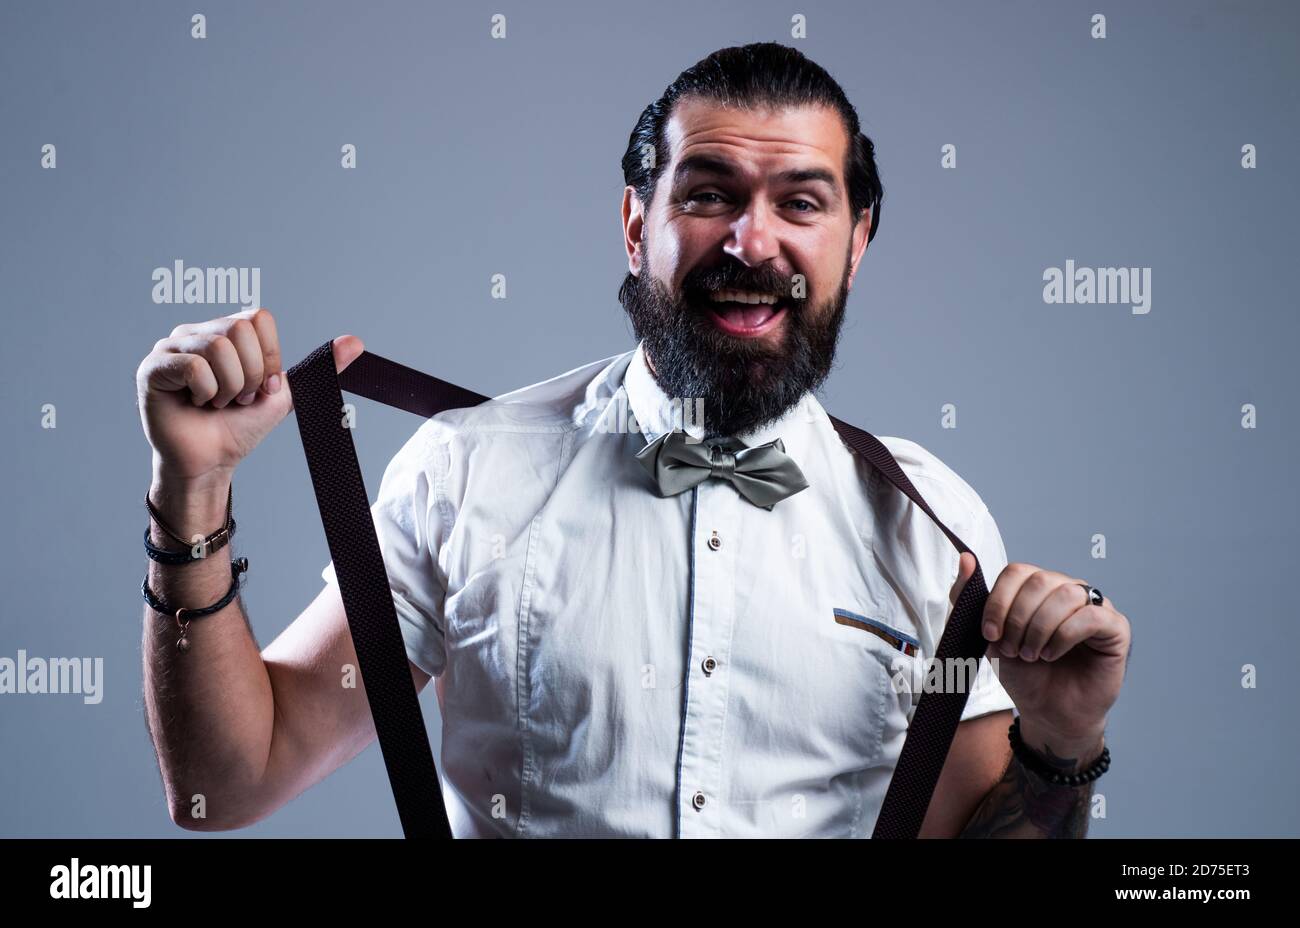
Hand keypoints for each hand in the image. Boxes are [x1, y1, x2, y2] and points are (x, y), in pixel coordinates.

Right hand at [136, 308, 363, 485]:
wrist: (212, 463)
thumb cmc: (240, 428)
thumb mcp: (285, 394)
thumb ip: (320, 367)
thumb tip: (355, 342)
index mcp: (225, 330)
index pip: (259, 318)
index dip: (267, 358)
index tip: (260, 387)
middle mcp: (195, 331)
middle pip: (239, 329)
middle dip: (250, 374)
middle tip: (237, 398)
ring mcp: (170, 347)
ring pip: (218, 347)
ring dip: (229, 387)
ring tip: (216, 402)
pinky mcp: (152, 368)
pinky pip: (193, 365)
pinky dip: (207, 392)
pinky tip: (196, 404)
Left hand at [949, 554, 1129, 744]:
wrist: (1048, 713)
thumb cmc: (1024, 674)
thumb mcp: (987, 636)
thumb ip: (970, 598)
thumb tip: (965, 559)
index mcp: (1039, 588)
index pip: (1017, 571)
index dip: (999, 602)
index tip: (990, 634)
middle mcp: (1068, 590)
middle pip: (1039, 581)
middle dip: (1018, 619)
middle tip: (1013, 649)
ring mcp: (1095, 606)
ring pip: (1066, 594)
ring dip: (1040, 629)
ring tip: (1032, 655)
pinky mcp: (1116, 628)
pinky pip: (1091, 615)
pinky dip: (1064, 636)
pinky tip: (1052, 654)